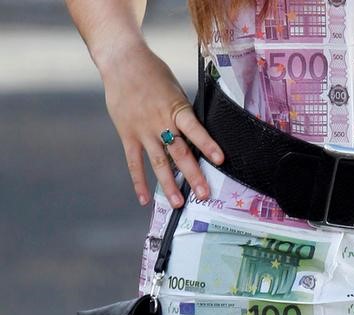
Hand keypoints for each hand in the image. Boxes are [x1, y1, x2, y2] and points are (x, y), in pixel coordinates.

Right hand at [100, 41, 223, 207]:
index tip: (220, 160)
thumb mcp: (176, 91)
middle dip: (193, 175)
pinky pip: (134, 163)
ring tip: (178, 203)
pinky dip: (139, 182)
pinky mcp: (127, 135)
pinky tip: (145, 198)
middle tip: (204, 194)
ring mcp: (142, 131)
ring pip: (158, 163)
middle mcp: (160, 122)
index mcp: (176, 109)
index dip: (208, 145)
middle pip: (179, 153)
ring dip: (169, 184)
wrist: (122, 62)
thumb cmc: (154, 75)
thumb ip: (184, 116)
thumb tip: (196, 140)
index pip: (195, 130)